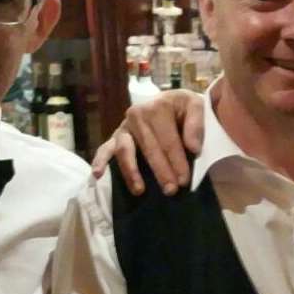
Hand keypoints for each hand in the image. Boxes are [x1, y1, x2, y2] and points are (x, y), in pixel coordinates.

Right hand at [89, 89, 205, 194]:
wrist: (170, 103)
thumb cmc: (183, 108)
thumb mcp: (195, 106)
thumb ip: (196, 124)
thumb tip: (193, 148)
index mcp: (157, 107)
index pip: (168, 140)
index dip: (177, 161)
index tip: (184, 181)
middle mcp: (137, 115)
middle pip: (149, 148)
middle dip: (160, 171)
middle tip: (170, 190)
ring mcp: (124, 127)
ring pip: (125, 151)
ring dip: (132, 172)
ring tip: (140, 190)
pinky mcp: (115, 137)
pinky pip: (105, 149)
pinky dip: (99, 161)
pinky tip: (97, 175)